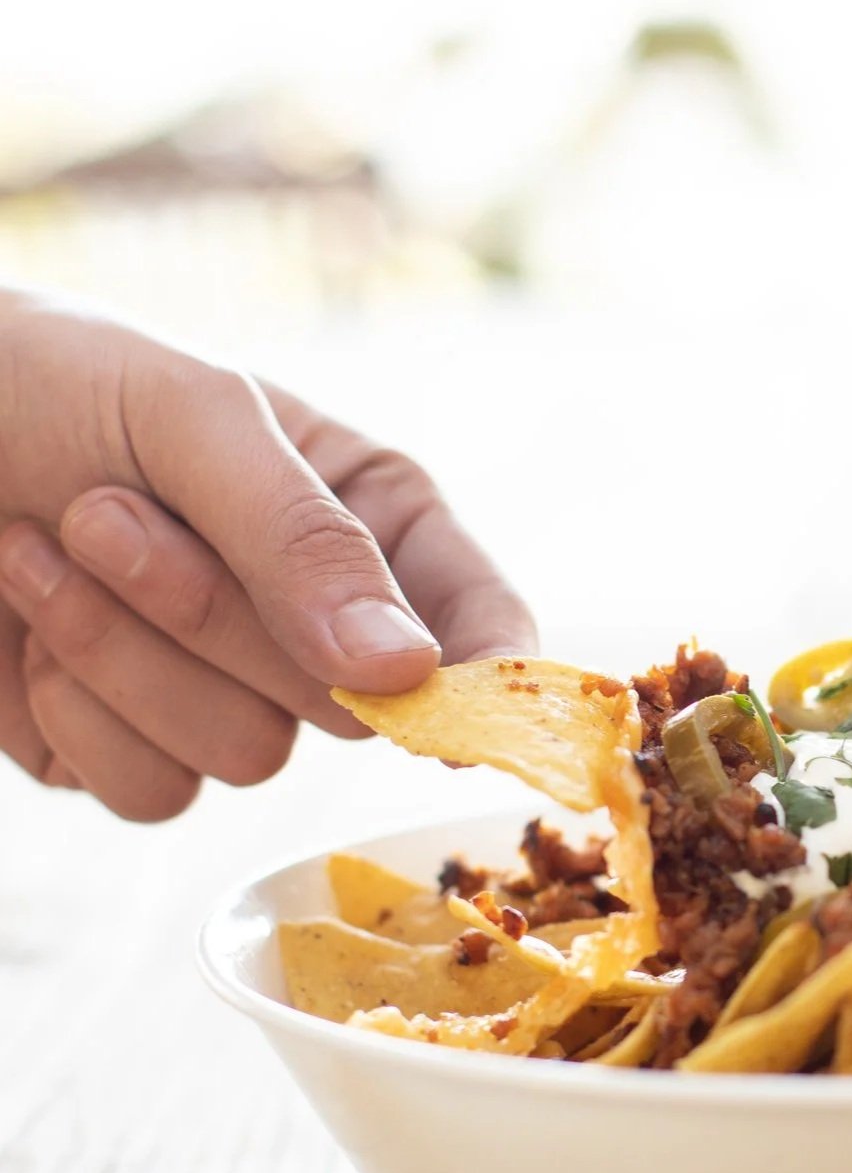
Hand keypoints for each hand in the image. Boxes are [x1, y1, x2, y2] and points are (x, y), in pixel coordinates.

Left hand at [0, 292, 535, 818]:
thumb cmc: (39, 379)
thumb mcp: (189, 416)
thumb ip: (304, 538)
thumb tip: (404, 671)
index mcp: (370, 522)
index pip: (481, 625)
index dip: (485, 681)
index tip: (450, 712)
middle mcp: (318, 622)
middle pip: (351, 703)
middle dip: (216, 618)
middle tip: (106, 516)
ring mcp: (231, 694)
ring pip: (249, 756)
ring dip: (126, 655)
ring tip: (43, 545)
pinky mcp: (140, 751)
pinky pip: (155, 792)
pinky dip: (78, 714)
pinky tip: (28, 626)